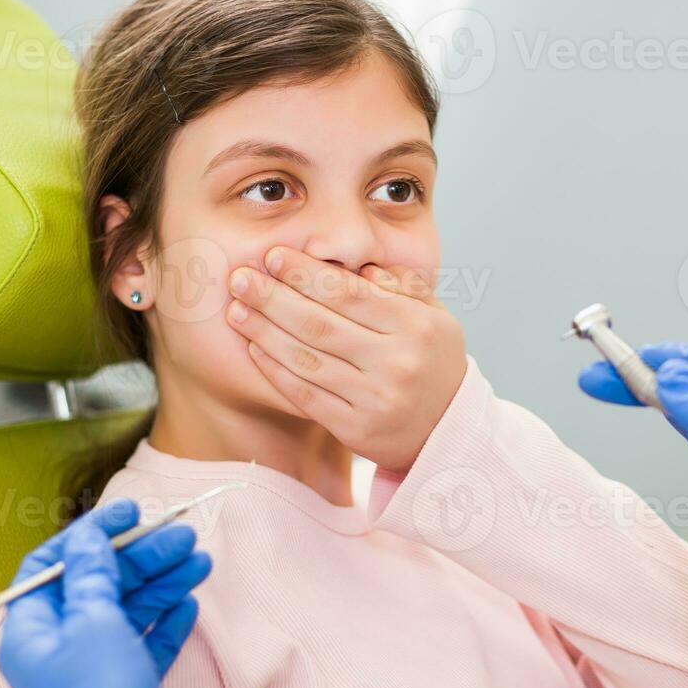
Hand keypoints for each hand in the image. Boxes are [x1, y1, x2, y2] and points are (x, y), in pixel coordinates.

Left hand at [0, 501, 211, 687]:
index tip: (127, 513)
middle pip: (98, 584)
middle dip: (141, 557)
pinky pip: (145, 644)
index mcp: (31, 632)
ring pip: (128, 611)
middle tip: (181, 535)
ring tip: (198, 561)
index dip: (89, 535)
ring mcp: (93, 670)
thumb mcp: (93, 623)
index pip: (51, 567)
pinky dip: (167, 621)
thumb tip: (88, 540)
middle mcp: (58, 649)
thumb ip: (92, 576)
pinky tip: (188, 603)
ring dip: (162, 582)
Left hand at [225, 246, 467, 471]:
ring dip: (264, 332)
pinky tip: (255, 348)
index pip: (349, 292)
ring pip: (308, 360)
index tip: (272, 256)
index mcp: (416, 326)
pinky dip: (276, 371)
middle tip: (240, 278)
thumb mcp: (436, 317)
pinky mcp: (357, 430)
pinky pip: (307, 396)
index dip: (305, 273)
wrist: (451, 431)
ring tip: (236, 310)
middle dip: (273, 298)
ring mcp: (375, 399)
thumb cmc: (435, 362)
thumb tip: (358, 265)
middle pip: (321, 324)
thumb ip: (403, 286)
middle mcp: (396, 362)